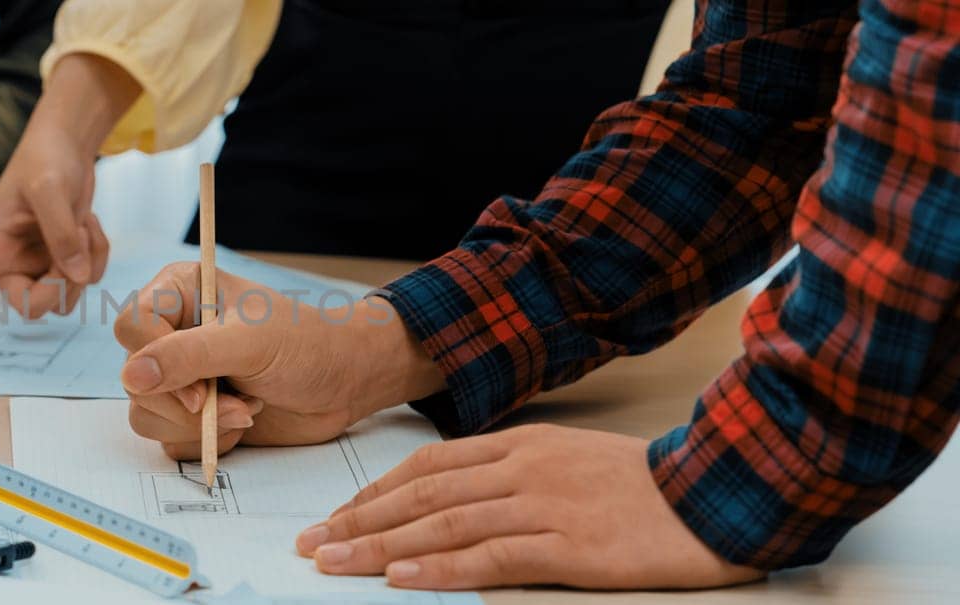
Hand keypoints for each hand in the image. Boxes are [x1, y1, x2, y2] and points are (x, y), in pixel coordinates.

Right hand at [0, 53, 140, 350]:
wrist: (69, 145)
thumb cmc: (47, 159)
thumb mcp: (50, 187)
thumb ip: (61, 232)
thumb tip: (75, 277)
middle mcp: (9, 263)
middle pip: (33, 307)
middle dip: (60, 286)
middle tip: (75, 250)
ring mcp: (38, 264)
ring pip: (65, 297)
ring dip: (84, 263)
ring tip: (83, 222)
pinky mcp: (62, 260)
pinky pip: (87, 278)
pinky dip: (97, 253)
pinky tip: (89, 223)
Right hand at [113, 263, 443, 458]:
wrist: (345, 384)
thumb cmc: (306, 346)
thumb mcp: (249, 343)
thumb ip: (189, 356)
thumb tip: (131, 375)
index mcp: (180, 293)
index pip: (132, 326)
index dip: (154, 362)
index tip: (198, 391)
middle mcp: (171, 333)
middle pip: (134, 378)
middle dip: (185, 405)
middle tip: (237, 405)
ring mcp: (180, 376)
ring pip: (146, 414)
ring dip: (196, 426)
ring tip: (246, 410)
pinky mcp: (190, 414)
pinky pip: (169, 440)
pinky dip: (205, 442)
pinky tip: (241, 423)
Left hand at [296, 424, 764, 589]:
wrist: (719, 495)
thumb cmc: (645, 486)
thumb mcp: (569, 461)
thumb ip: (512, 473)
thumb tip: (453, 499)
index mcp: (520, 444)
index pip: (428, 465)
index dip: (375, 492)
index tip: (337, 516)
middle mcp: (522, 468)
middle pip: (422, 495)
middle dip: (360, 521)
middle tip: (312, 544)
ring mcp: (545, 505)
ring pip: (444, 524)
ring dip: (381, 546)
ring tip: (335, 562)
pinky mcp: (571, 546)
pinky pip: (491, 557)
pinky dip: (441, 568)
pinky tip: (402, 578)